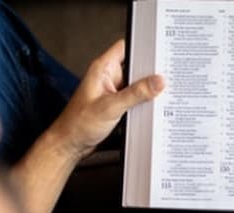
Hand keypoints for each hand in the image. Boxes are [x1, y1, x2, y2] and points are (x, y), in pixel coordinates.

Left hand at [47, 39, 164, 161]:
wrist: (70, 144)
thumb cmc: (78, 124)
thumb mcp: (111, 107)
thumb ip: (136, 93)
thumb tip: (157, 82)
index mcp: (102, 69)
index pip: (125, 47)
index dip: (142, 46)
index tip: (158, 52)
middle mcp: (107, 77)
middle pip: (135, 67)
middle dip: (149, 72)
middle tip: (163, 79)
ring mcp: (112, 91)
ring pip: (136, 84)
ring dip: (146, 90)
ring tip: (156, 96)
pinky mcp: (116, 104)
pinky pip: (134, 98)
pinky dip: (142, 102)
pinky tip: (148, 108)